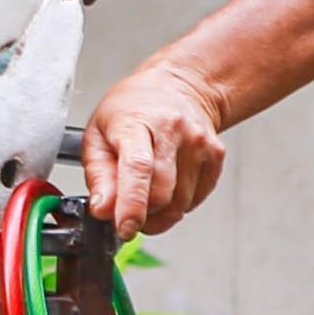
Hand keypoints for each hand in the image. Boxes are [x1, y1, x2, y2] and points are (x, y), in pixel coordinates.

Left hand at [80, 59, 229, 237]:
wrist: (178, 86)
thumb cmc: (132, 110)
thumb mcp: (98, 135)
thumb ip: (98, 176)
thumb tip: (102, 210)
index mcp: (137, 123)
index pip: (138, 168)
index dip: (132, 205)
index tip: (125, 228)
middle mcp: (173, 130)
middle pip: (161, 192)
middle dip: (142, 214)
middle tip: (127, 212)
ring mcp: (199, 143)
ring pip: (179, 203)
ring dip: (159, 214)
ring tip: (146, 196)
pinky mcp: (215, 155)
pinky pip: (194, 200)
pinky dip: (177, 205)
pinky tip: (167, 186)